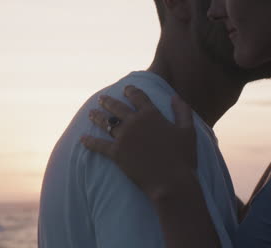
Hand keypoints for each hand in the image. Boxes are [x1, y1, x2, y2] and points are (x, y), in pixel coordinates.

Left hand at [81, 85, 197, 198]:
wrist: (171, 181)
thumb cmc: (184, 157)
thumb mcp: (188, 131)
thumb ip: (182, 111)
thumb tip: (175, 97)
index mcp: (152, 114)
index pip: (139, 97)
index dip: (131, 91)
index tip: (126, 88)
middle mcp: (134, 122)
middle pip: (118, 108)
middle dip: (109, 101)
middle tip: (102, 98)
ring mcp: (123, 137)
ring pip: (106, 123)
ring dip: (97, 117)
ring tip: (91, 113)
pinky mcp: (116, 154)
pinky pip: (99, 145)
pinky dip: (89, 142)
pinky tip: (82, 139)